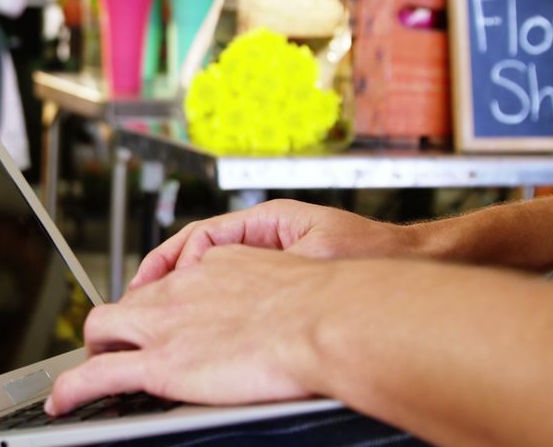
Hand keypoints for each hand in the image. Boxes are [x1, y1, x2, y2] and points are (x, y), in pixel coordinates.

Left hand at [46, 246, 366, 415]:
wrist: (324, 319)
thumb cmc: (323, 306)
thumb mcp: (286, 281)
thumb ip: (266, 293)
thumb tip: (276, 310)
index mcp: (212, 269)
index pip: (168, 282)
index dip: (156, 304)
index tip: (160, 318)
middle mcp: (180, 290)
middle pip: (127, 301)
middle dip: (117, 327)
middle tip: (119, 349)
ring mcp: (164, 325)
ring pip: (103, 329)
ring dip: (93, 351)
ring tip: (88, 375)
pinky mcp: (159, 363)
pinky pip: (98, 375)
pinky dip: (73, 389)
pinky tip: (63, 402)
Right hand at [130, 199, 421, 289]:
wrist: (415, 265)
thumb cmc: (374, 252)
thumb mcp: (312, 249)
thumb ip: (263, 258)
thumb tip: (213, 271)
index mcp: (267, 222)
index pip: (202, 236)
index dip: (170, 260)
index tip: (150, 284)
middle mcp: (266, 238)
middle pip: (199, 255)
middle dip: (165, 277)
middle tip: (138, 302)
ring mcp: (271, 260)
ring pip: (212, 275)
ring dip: (184, 294)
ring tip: (158, 316)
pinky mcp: (283, 282)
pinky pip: (235, 291)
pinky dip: (212, 306)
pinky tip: (202, 329)